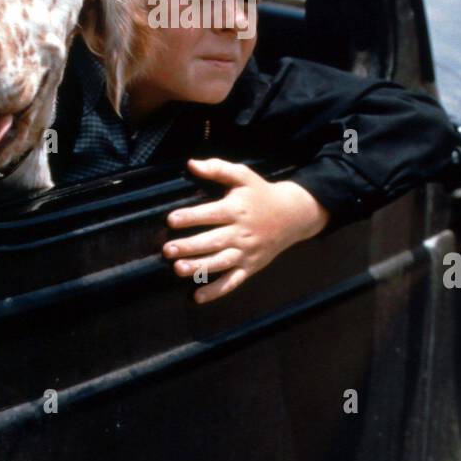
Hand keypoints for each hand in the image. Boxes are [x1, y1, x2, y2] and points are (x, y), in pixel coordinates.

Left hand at [162, 158, 330, 303]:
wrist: (292, 215)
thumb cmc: (261, 193)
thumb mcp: (243, 175)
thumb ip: (217, 169)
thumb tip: (191, 164)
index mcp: (237, 210)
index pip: (212, 214)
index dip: (191, 217)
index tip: (171, 220)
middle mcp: (241, 233)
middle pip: (213, 241)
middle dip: (189, 246)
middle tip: (167, 249)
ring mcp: (246, 253)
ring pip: (221, 263)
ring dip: (199, 267)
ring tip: (178, 268)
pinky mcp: (250, 267)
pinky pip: (233, 282)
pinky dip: (216, 291)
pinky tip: (198, 296)